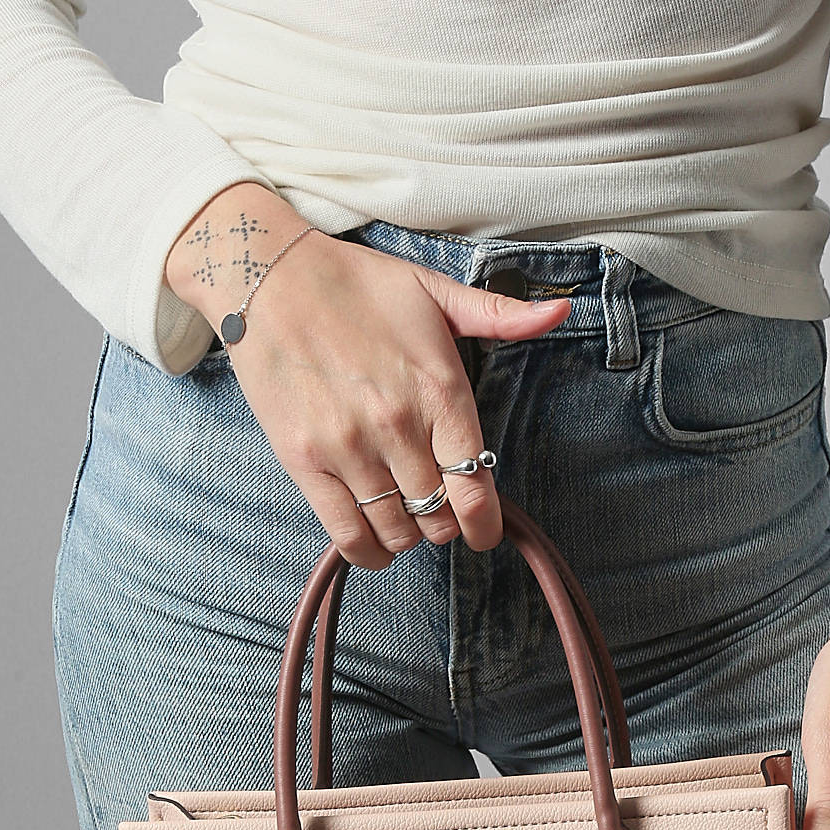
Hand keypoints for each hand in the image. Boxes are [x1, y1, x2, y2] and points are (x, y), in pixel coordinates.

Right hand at [164, 183, 571, 567]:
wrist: (270, 278)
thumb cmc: (357, 285)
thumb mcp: (434, 291)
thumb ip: (497, 314)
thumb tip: (559, 314)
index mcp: (440, 390)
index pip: (475, 486)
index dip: (486, 524)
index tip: (486, 533)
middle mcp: (398, 425)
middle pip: (438, 515)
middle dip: (444, 523)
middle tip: (437, 511)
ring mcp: (349, 446)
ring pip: (395, 529)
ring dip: (407, 536)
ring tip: (405, 520)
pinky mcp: (304, 460)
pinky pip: (345, 532)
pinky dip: (367, 552)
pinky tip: (375, 548)